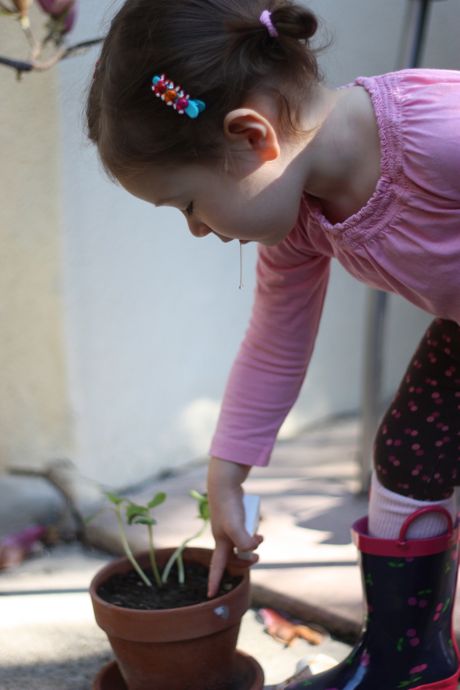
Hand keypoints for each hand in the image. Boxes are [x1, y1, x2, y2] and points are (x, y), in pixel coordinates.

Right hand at [207, 456, 262, 597]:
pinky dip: (250, 531)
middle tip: (258, 557)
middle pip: (233, 557)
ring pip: (239, 543)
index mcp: (221, 542)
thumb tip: (253, 550)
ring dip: (250, 544)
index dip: (214, 581)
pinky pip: (243, 530)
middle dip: (245, 560)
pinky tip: (257, 524)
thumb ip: (244, 541)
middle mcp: (223, 536)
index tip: (211, 595)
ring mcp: (228, 527)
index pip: (216, 567)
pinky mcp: (234, 517)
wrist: (225, 485)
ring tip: (260, 537)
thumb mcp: (236, 527)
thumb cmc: (228, 506)